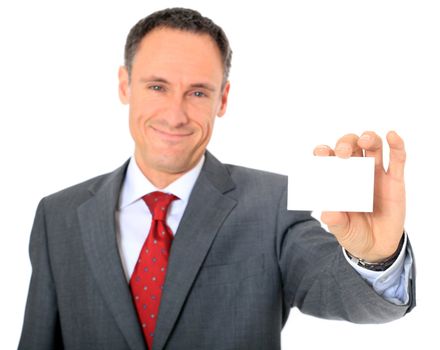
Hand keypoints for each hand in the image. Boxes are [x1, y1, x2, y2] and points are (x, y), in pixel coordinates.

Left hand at [313, 131, 405, 261]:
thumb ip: (335, 220)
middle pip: (351, 147)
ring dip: (369, 138)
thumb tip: (328, 213)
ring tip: (365, 141)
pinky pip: (398, 159)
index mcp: (338, 179)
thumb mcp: (342, 230)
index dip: (324, 152)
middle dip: (346, 143)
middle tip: (342, 153)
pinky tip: (392, 136)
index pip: (329, 159)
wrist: (377, 247)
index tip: (321, 153)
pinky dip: (397, 145)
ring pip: (374, 147)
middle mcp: (355, 172)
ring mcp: (376, 174)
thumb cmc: (354, 232)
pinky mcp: (394, 180)